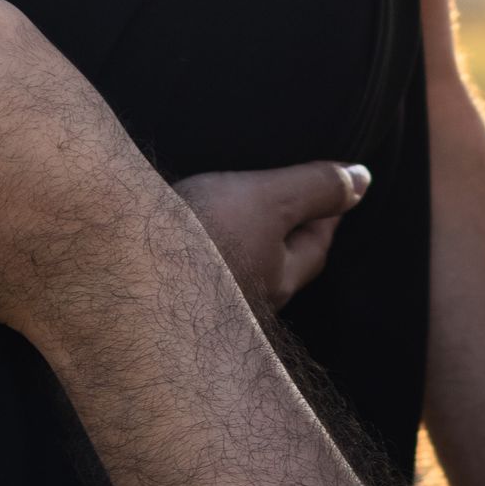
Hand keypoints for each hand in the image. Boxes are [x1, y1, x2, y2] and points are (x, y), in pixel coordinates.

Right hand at [175, 161, 370, 313]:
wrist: (121, 269)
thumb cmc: (204, 235)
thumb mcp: (270, 200)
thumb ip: (316, 188)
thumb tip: (362, 179)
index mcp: (277, 281)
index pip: (316, 247)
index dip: (327, 213)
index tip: (333, 190)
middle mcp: (246, 304)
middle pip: (277, 266)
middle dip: (284, 236)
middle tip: (285, 205)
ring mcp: (206, 306)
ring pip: (236, 271)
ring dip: (239, 244)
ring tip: (230, 217)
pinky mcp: (167, 300)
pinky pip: (196, 274)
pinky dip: (199, 251)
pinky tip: (179, 240)